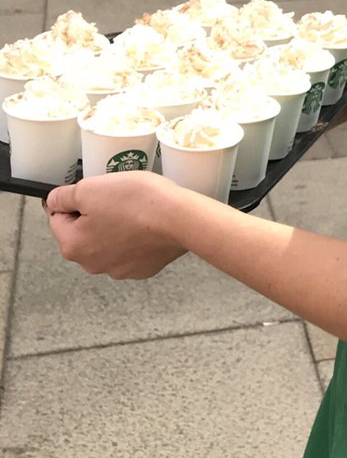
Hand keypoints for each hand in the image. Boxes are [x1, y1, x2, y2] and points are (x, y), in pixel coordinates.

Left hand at [44, 172, 188, 279]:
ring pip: (108, 242)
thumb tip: (53, 202)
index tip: (98, 192)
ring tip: (137, 211)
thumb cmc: (137, 201)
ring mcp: (118, 270)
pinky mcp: (142, 269)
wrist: (182, 219)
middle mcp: (91, 264)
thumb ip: (63, 196)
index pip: (58, 218)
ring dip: (115, 228)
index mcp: (73, 245)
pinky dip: (136, 239)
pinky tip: (148, 226)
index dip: (76, 200)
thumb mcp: (92, 187)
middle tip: (119, 199)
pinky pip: (131, 251)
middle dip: (96, 216)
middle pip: (83, 232)